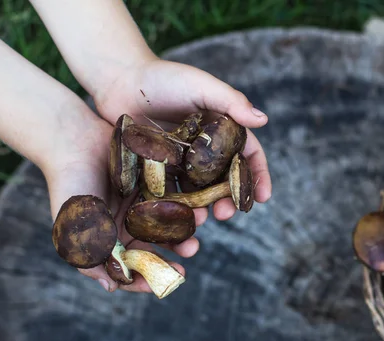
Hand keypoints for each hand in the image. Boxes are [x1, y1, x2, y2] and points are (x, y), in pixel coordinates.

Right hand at [45, 116, 207, 294]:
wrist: (72, 138)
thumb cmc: (68, 185)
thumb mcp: (72, 226)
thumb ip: (90, 258)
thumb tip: (112, 288)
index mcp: (114, 240)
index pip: (136, 267)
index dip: (152, 278)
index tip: (169, 281)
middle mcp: (133, 224)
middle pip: (161, 244)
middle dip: (179, 249)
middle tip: (192, 250)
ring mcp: (147, 200)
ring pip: (174, 219)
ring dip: (190, 222)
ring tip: (199, 218)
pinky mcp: (157, 178)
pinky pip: (178, 191)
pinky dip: (191, 196)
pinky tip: (201, 196)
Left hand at [92, 57, 271, 223]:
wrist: (119, 80)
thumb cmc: (164, 78)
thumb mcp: (201, 86)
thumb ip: (231, 102)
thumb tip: (263, 120)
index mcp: (223, 130)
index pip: (248, 155)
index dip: (257, 176)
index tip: (263, 198)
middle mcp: (205, 150)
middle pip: (224, 181)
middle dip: (229, 200)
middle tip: (226, 215)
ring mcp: (181, 162)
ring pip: (198, 191)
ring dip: (203, 208)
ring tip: (200, 218)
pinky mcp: (157, 170)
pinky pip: (168, 191)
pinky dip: (174, 206)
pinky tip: (174, 216)